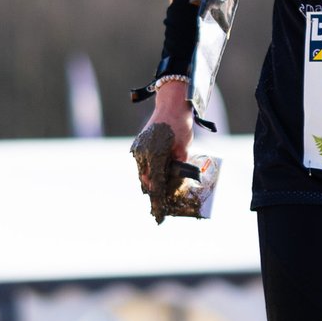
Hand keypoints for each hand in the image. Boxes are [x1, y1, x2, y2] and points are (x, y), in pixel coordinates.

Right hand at [131, 82, 203, 221]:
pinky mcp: (137, 145)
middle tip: (162, 203)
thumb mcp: (184, 150)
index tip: (160, 215)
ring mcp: (138, 149)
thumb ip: (178, 169)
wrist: (171, 105)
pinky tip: (158, 172)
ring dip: (151, 181)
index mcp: (154, 157)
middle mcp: (142, 154)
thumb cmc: (181, 127)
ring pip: (142, 173)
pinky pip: (142, 163)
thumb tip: (174, 185)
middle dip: (154, 192)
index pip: (156, 186)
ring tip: (161, 188)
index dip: (158, 201)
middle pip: (146, 182)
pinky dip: (149, 169)